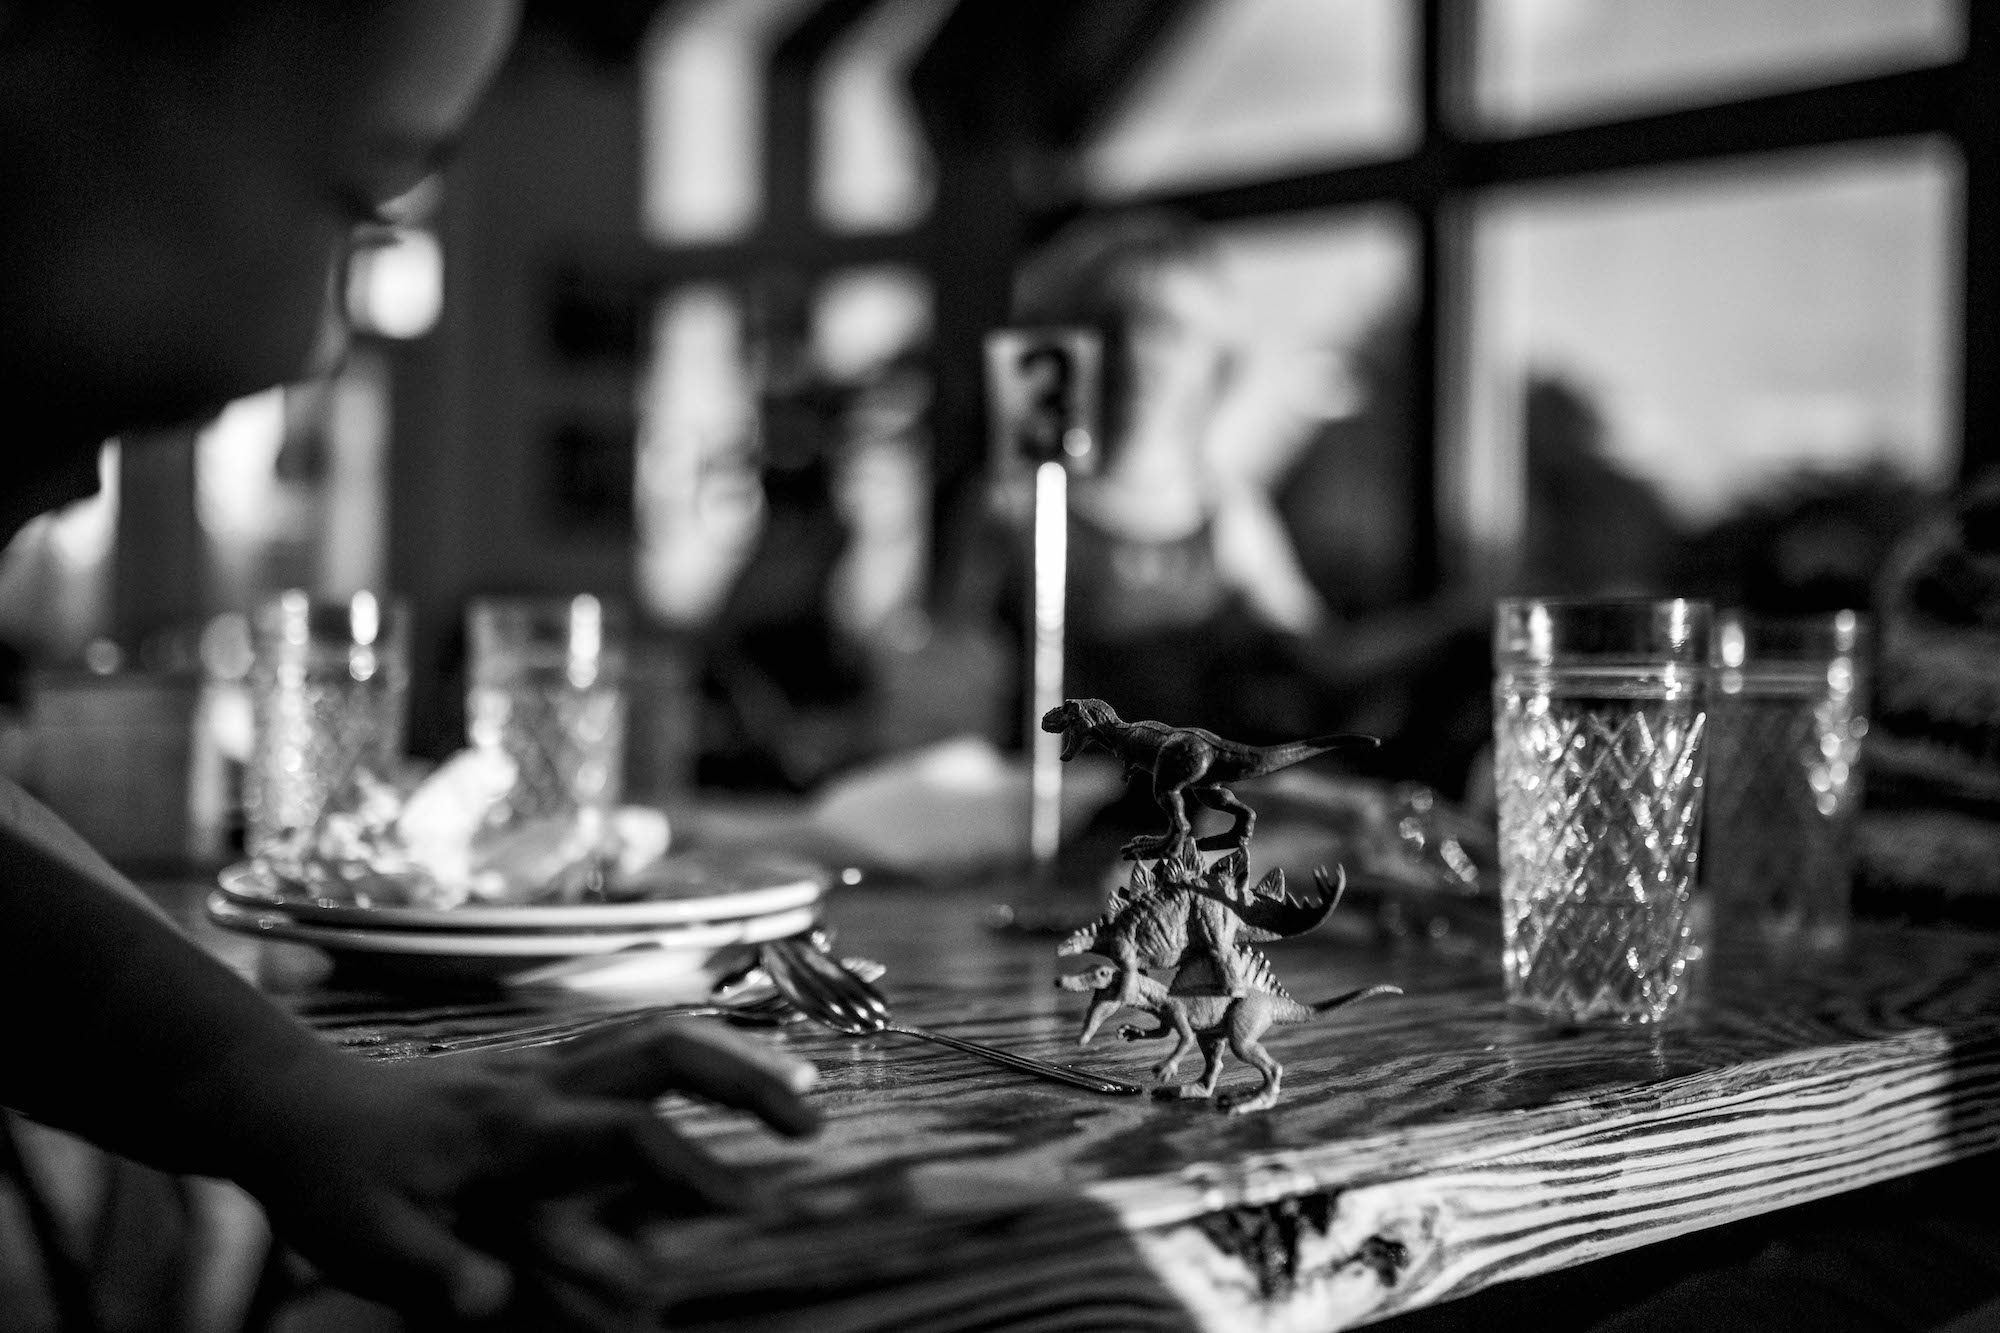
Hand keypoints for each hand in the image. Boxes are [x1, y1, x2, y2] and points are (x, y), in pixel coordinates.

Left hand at [231, 1017, 818, 1327]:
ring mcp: (540, 1066)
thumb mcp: (366, 1240)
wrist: (288, 1105)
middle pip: (664, 1049)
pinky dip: (694, 1057)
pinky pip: (632, 1045)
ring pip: (654, 1034)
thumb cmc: (331, 1178)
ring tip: (798, 1095)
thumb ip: (437, 1270)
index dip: (695, 1168)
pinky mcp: (537, 1069)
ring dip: (731, 1058)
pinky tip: (726, 1077)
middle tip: (810, 1121)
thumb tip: (496, 1301)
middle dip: (747, 1077)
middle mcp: (540, 1081)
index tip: (750, 1208)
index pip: (628, 1130)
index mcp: (511, 1124)